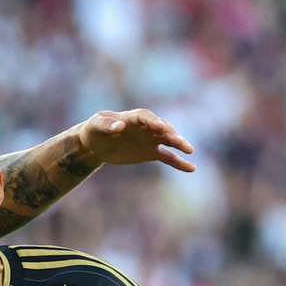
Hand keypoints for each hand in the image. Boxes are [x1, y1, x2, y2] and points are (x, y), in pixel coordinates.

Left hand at [78, 109, 195, 172]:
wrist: (96, 144)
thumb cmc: (94, 130)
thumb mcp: (95, 125)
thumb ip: (106, 125)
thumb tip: (120, 126)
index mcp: (132, 117)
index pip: (145, 117)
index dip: (152, 121)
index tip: (159, 127)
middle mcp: (146, 127)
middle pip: (162, 128)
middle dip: (171, 133)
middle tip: (179, 142)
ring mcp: (150, 139)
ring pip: (168, 140)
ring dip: (179, 144)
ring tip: (189, 151)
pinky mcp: (151, 153)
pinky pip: (168, 157)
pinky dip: (179, 162)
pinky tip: (191, 168)